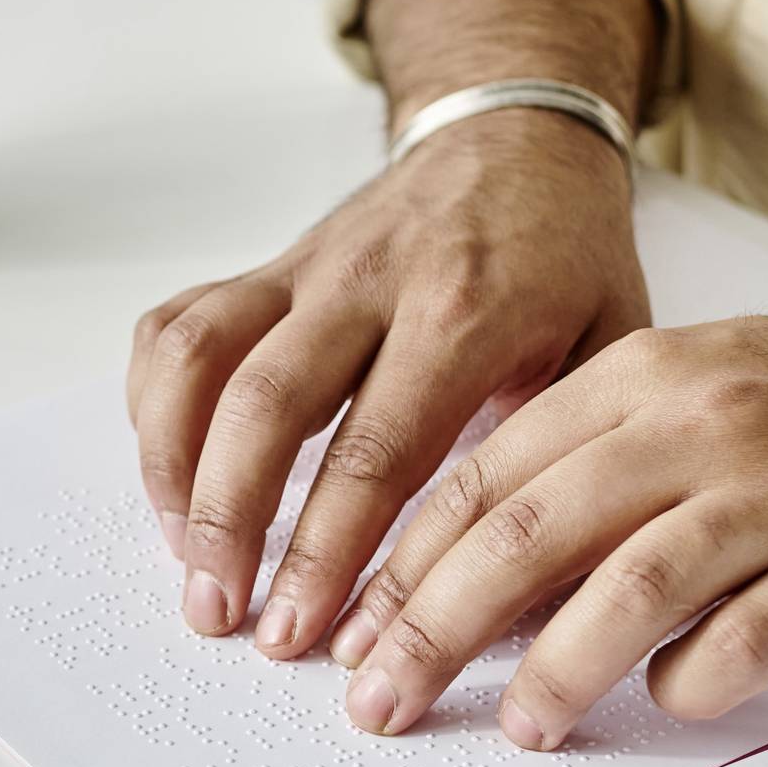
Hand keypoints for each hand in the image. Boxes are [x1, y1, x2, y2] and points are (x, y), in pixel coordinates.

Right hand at [126, 109, 647, 659]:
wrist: (520, 134)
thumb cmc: (567, 255)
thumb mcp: (613, 346)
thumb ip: (568, 457)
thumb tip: (541, 602)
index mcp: (467, 311)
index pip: (377, 450)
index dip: (329, 552)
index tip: (306, 632)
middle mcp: (370, 282)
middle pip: (268, 407)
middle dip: (232, 524)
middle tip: (222, 616)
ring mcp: (305, 270)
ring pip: (201, 359)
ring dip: (174, 469)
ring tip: (186, 560)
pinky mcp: (263, 268)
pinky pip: (177, 328)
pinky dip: (154, 404)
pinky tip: (172, 477)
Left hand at [330, 311, 767, 745]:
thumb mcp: (706, 396)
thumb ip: (595, 466)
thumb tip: (473, 576)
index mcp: (648, 375)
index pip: (488, 474)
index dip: (406, 561)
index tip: (353, 632)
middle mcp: (705, 420)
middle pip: (531, 530)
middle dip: (435, 624)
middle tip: (381, 700)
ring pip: (633, 582)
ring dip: (557, 669)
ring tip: (516, 728)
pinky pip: (760, 629)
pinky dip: (700, 676)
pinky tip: (670, 702)